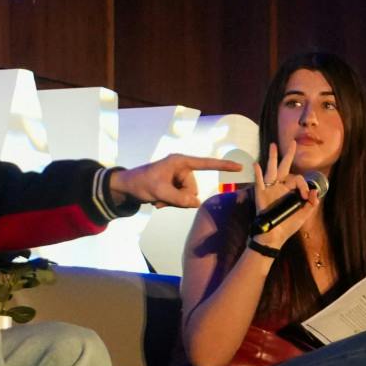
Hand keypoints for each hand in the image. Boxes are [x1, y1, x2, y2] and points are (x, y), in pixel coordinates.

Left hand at [110, 154, 240, 208]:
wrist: (126, 187)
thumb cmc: (141, 183)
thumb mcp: (159, 191)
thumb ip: (179, 198)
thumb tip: (196, 203)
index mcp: (180, 162)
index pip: (206, 163)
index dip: (223, 166)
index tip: (239, 166)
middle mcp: (182, 168)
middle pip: (194, 188)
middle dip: (180, 198)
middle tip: (161, 199)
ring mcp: (178, 178)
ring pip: (188, 196)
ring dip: (174, 202)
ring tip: (158, 200)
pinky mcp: (174, 186)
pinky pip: (181, 199)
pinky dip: (171, 203)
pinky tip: (158, 202)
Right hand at [247, 143, 320, 248]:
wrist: (273, 238)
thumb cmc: (287, 227)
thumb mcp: (303, 216)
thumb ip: (311, 204)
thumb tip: (316, 191)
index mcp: (290, 191)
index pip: (298, 179)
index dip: (303, 185)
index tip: (305, 197)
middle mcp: (280, 187)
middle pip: (284, 168)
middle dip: (289, 155)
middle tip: (293, 143)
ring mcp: (269, 190)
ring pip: (271, 170)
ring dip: (272, 158)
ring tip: (273, 145)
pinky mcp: (260, 195)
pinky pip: (259, 182)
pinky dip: (257, 174)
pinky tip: (256, 164)